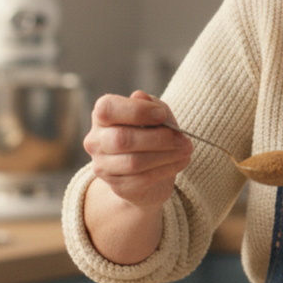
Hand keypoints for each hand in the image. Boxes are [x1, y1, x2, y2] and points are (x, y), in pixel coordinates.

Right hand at [83, 91, 192, 209]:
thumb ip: (150, 104)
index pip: (107, 108)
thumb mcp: (155, 115)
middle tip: (184, 139)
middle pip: (122, 139)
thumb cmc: (151, 134)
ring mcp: (103, 166)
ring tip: (186, 150)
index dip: (136, 110)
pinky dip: (167, 169)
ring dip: (167, 155)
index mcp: (102, 116)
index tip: (161, 115)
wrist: (148, 173)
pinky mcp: (117, 186)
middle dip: (159, 138)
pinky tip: (181, 162)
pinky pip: (143, 179)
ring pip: (134, 162)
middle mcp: (96, 141)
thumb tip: (139, 95)